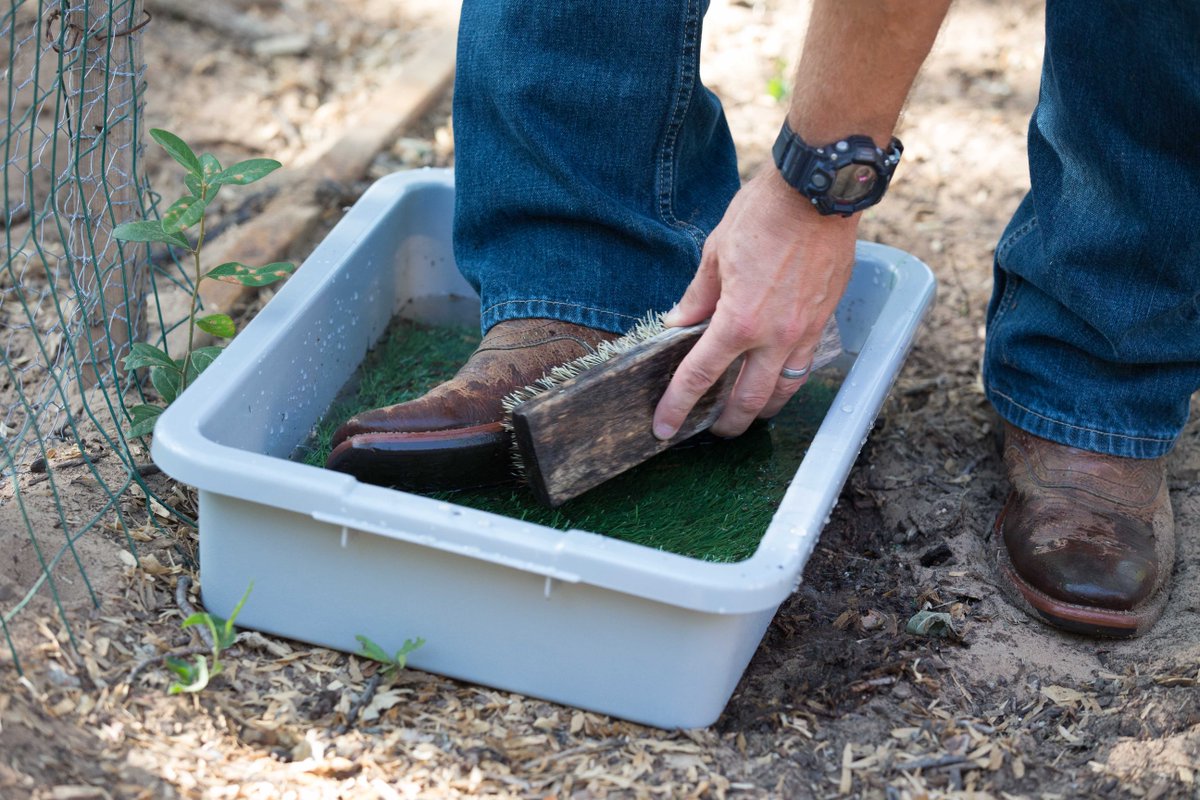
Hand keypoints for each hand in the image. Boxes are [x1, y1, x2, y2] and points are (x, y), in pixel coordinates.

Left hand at [652, 167, 858, 439]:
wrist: (819, 192)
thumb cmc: (764, 214)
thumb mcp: (715, 252)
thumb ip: (697, 296)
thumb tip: (680, 323)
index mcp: (738, 320)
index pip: (700, 376)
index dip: (677, 405)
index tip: (664, 427)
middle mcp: (774, 336)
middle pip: (747, 400)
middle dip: (726, 423)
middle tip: (710, 430)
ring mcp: (804, 332)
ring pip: (783, 390)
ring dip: (762, 410)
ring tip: (745, 414)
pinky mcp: (824, 321)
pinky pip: (804, 365)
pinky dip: (787, 380)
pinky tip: (775, 379)